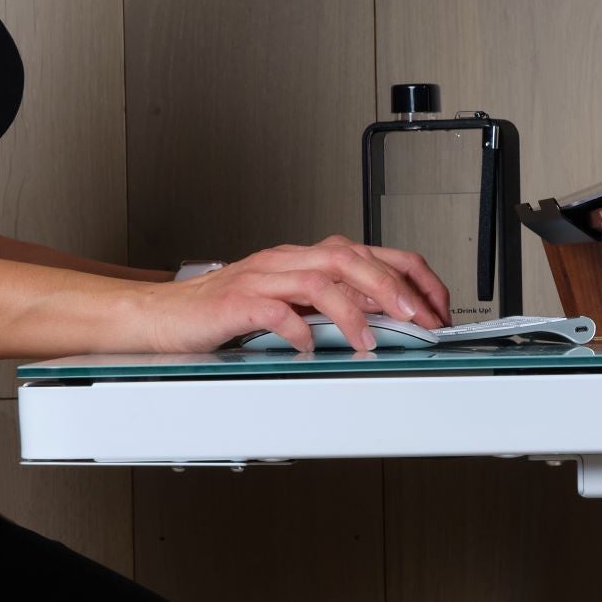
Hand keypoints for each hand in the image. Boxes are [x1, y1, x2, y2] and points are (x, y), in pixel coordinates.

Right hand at [128, 238, 452, 357]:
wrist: (164, 316)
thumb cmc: (224, 314)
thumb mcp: (290, 306)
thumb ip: (330, 309)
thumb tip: (385, 325)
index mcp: (305, 258)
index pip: (373, 253)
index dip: (412, 278)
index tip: (436, 308)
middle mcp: (288, 261)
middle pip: (352, 257)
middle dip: (395, 288)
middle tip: (420, 320)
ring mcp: (262, 278)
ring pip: (321, 278)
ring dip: (355, 310)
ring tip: (375, 340)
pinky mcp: (236, 303)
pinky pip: (275, 310)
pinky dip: (299, 330)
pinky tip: (311, 348)